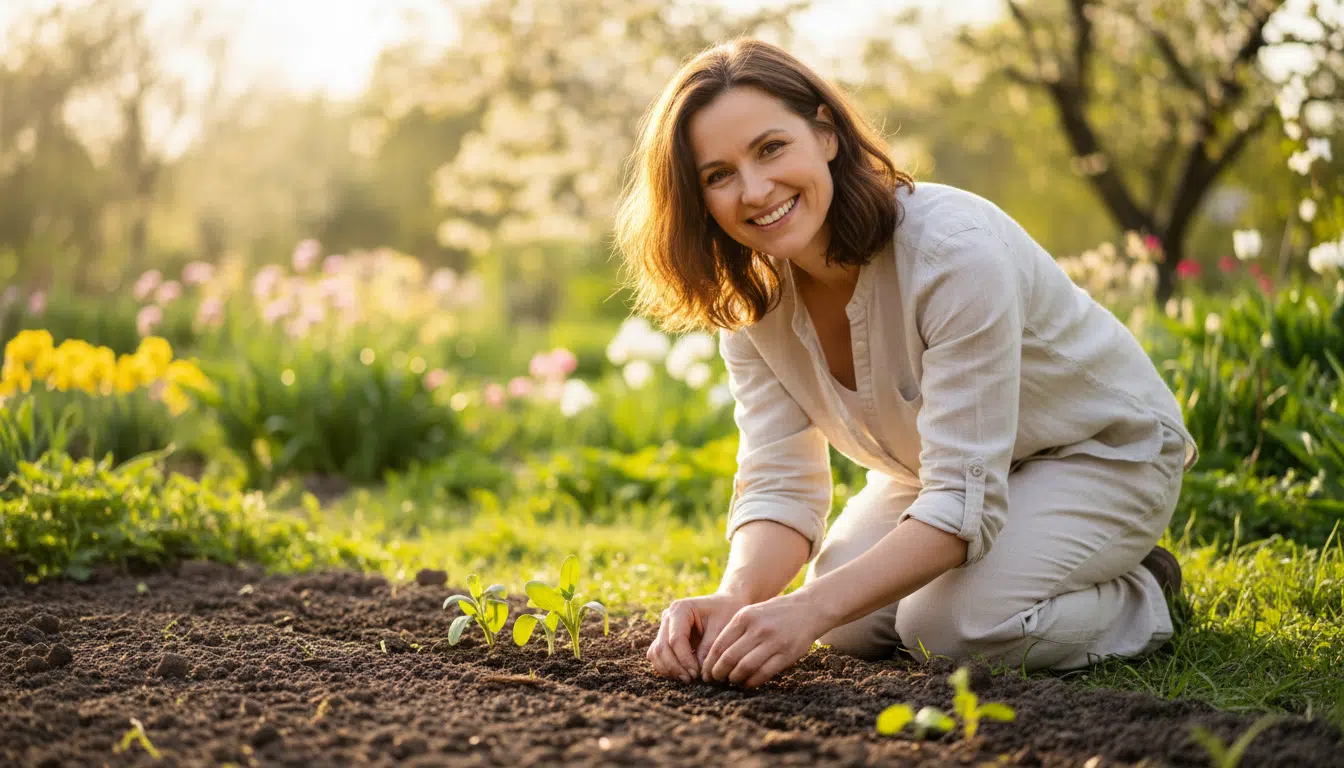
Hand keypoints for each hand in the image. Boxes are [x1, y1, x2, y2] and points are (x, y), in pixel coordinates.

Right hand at [647, 592, 749, 683]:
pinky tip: (682, 674)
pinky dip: (667, 668)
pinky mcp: (665, 638)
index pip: (675, 639)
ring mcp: (664, 628)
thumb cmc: (726, 613)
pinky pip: (658, 656)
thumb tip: (700, 673)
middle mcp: (668, 617)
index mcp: (680, 609)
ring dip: (669, 669)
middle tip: (691, 679)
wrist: (726, 605)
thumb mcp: (722, 628)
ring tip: (687, 679)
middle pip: (662, 647)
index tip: (697, 674)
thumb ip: (709, 648)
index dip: (684, 659)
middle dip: (675, 667)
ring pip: (656, 653)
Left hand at [700, 591, 826, 687]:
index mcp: (744, 617)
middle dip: (718, 673)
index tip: (706, 672)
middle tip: (715, 680)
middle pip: (729, 658)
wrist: (808, 608)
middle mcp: (758, 629)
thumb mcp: (751, 613)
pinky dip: (752, 681)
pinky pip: (763, 673)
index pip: (719, 645)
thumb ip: (735, 631)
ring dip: (734, 679)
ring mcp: (773, 642)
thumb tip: (714, 657)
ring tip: (732, 681)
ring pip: (745, 668)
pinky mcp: (787, 654)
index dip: (709, 663)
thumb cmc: (774, 613)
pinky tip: (748, 683)